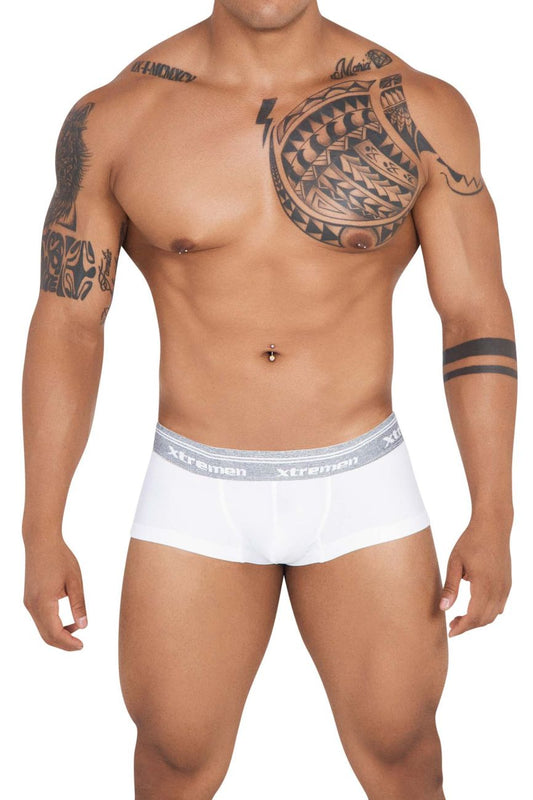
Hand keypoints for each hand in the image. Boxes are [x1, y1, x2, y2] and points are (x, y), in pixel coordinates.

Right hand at [23, 537, 87, 650]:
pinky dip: (52, 625)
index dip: (68, 643)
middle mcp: (32, 606)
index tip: (82, 646)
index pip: (54, 633)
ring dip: (58, 634)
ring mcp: (28, 603)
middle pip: (46, 635)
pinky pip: (40, 620)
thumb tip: (84, 626)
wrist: (41, 542)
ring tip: (77, 629)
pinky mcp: (29, 599)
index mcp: (43, 602)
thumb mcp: (74, 581)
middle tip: (80, 644)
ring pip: (42, 629)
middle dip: (63, 643)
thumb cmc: (60, 558)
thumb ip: (79, 605)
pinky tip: (66, 621)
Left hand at [439, 514, 511, 636]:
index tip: (450, 632)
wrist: (493, 526)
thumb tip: (443, 608)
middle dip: (468, 626)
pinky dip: (488, 612)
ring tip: (460, 617)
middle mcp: (498, 589)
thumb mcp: (455, 562)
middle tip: (452, 624)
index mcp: (484, 585)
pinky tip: (475, 607)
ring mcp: (505, 587)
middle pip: (484, 619)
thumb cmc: (471, 541)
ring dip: (478, 620)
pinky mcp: (507, 583)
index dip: (462, 627)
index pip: (474, 616)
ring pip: (494, 615)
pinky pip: (499, 606)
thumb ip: (450, 587)